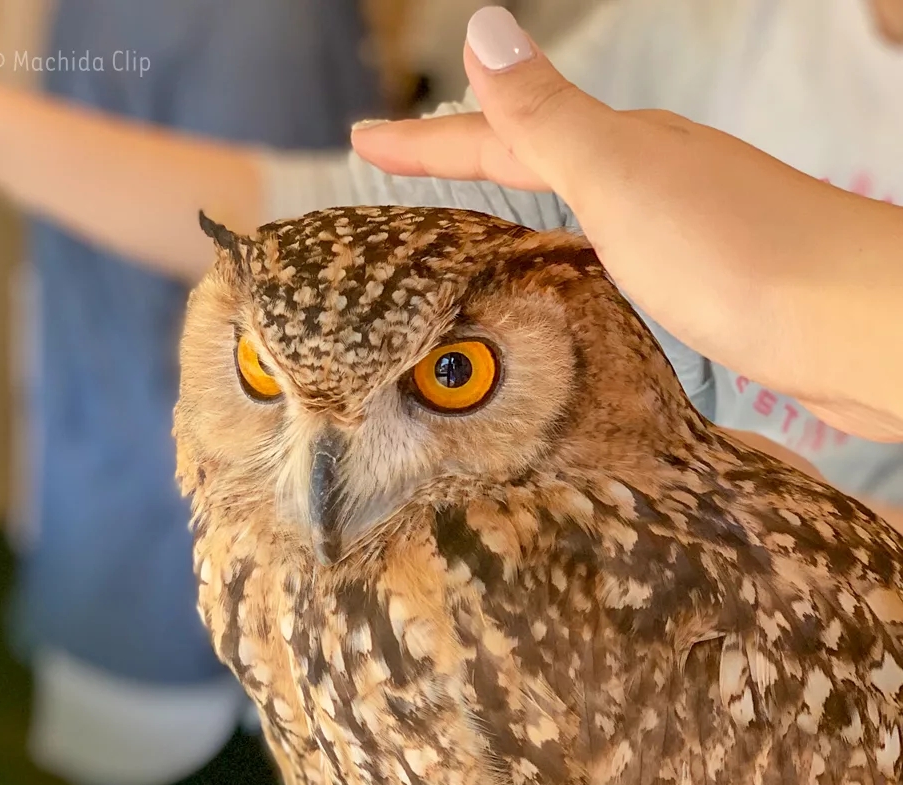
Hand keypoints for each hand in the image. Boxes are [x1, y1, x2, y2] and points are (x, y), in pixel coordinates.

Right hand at [351, 7, 902, 442]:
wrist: (852, 324)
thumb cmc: (736, 254)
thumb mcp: (620, 177)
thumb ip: (549, 117)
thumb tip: (483, 27)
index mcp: (619, 150)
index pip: (500, 136)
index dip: (427, 139)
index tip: (363, 141)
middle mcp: (648, 179)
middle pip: (537, 160)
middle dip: (466, 162)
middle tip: (408, 173)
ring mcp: (677, 229)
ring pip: (574, 209)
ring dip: (516, 208)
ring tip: (469, 227)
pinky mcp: (700, 282)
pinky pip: (608, 255)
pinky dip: (567, 258)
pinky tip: (565, 282)